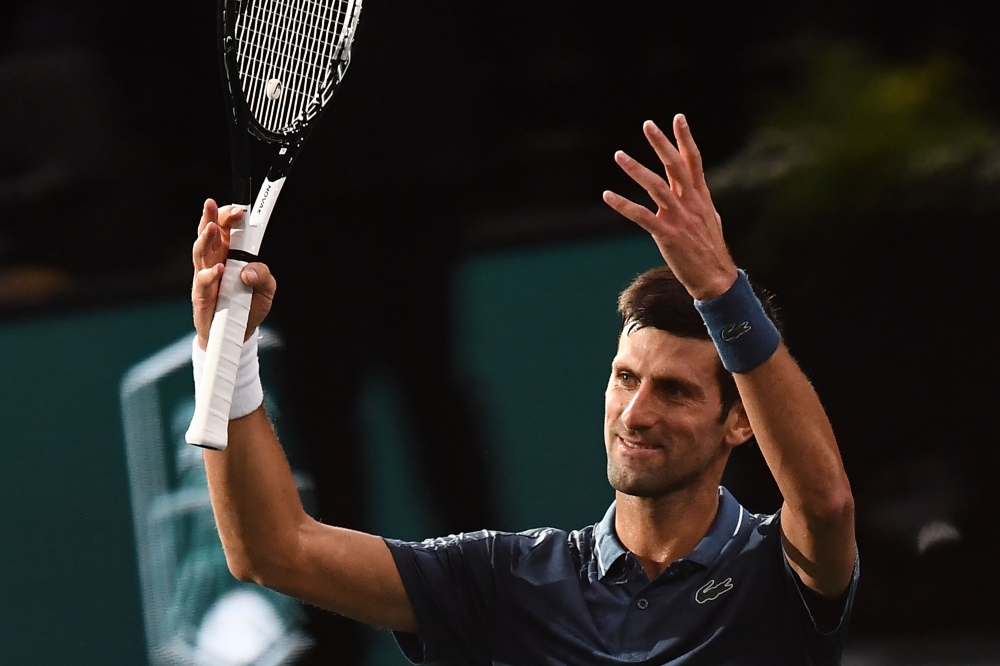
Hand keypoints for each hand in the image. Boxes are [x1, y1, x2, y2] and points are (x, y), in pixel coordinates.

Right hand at [192, 199, 276, 349]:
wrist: (238, 334)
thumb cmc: (248, 306)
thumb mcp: (266, 289)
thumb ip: (263, 274)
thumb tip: (248, 271)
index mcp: (230, 254)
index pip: (227, 229)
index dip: (229, 216)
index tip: (239, 210)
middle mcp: (215, 261)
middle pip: (210, 234)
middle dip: (211, 218)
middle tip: (212, 204)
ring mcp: (206, 277)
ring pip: (201, 253)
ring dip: (205, 239)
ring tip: (212, 228)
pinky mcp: (202, 295)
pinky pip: (203, 282)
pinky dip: (210, 274)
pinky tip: (218, 269)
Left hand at [603, 114, 737, 300]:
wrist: (716, 279)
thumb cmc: (710, 250)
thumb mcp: (709, 219)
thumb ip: (699, 201)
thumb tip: (696, 191)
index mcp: (701, 197)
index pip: (693, 161)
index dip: (685, 139)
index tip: (678, 117)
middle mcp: (691, 203)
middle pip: (675, 166)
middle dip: (661, 143)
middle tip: (647, 124)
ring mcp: (679, 218)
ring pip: (656, 187)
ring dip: (636, 169)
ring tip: (619, 155)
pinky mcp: (667, 235)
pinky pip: (641, 216)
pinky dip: (623, 205)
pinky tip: (607, 195)